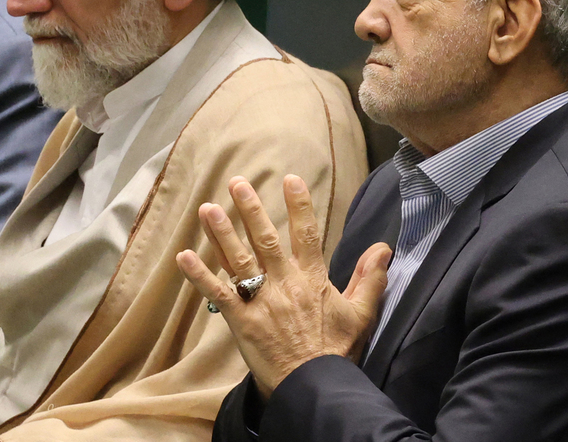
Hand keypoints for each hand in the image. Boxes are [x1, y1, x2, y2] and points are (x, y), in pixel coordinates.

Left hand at [176, 174, 391, 397]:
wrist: (313, 387)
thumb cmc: (335, 352)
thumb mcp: (361, 315)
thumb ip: (370, 278)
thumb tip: (383, 247)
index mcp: (313, 280)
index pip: (306, 234)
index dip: (298, 206)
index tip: (289, 179)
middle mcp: (285, 284)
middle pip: (266, 239)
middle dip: (250, 209)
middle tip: (237, 183)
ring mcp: (261, 301)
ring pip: (239, 259)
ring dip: (221, 233)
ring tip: (207, 208)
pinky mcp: (241, 321)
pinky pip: (217, 293)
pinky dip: (199, 275)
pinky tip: (183, 256)